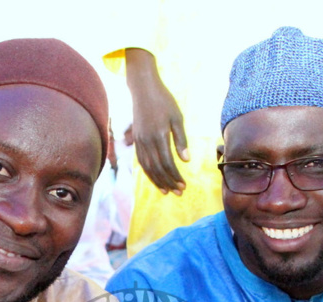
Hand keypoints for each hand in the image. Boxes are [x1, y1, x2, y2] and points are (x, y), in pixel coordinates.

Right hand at [125, 48, 188, 195]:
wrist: (143, 89)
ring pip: (147, 167)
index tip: (184, 185)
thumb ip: (181, 139)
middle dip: (168, 182)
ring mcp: (139, 141)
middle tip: (179, 192)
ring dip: (157, 181)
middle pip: (157, 169)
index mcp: (159, 136)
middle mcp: (147, 141)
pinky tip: (155, 178)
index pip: (167, 163)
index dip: (175, 176)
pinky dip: (148, 172)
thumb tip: (186, 160)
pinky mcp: (136, 140)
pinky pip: (141, 161)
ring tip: (166, 191)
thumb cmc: (164, 101)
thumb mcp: (177, 117)